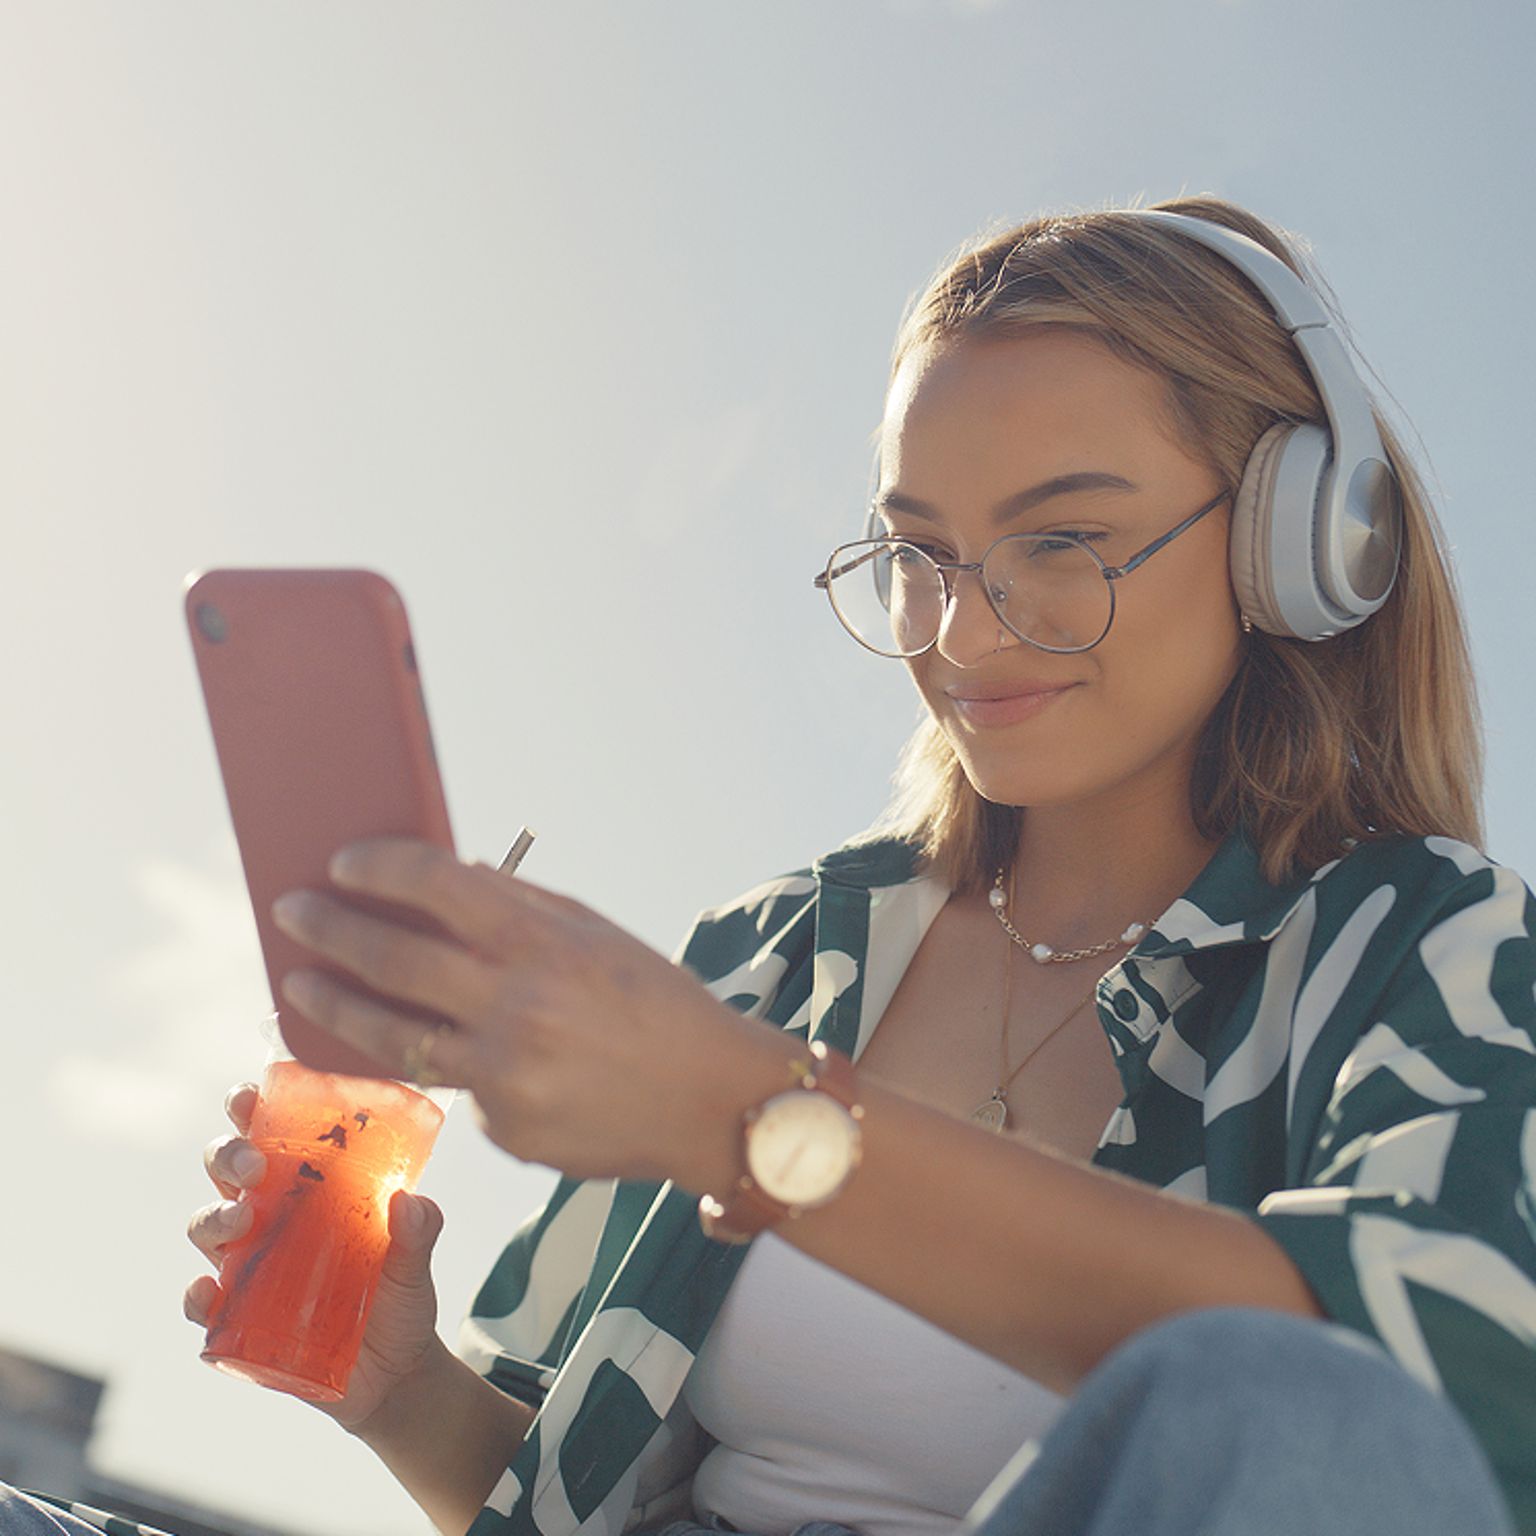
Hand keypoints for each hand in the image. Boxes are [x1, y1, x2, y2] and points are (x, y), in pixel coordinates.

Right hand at [185, 1082, 447, 1429]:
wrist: (394, 1374)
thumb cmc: (399, 1299)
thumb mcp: (415, 1262)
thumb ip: (418, 1232)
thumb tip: (411, 1201)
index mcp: (307, 1186)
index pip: (269, 1133)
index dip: (250, 1109)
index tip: (251, 1098)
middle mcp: (269, 1217)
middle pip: (226, 1170)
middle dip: (229, 1156)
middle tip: (254, 1164)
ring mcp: (248, 1267)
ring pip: (207, 1226)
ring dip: (214, 1218)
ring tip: (242, 1222)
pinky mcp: (237, 1320)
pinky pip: (201, 1305)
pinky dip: (196, 1297)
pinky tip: (208, 1294)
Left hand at [269, 840, 792, 1188]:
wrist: (713, 1103)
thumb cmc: (658, 1004)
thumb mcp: (598, 937)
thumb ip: (521, 908)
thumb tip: (448, 879)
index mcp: (546, 944)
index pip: (438, 885)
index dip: (379, 867)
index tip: (341, 862)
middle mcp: (517, 1007)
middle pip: (391, 961)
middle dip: (328, 929)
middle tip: (291, 912)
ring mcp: (504, 1076)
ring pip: (389, 1037)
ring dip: (333, 1007)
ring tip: (299, 988)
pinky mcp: (503, 1129)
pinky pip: (454, 1088)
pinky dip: (448, 1066)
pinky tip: (464, 1058)